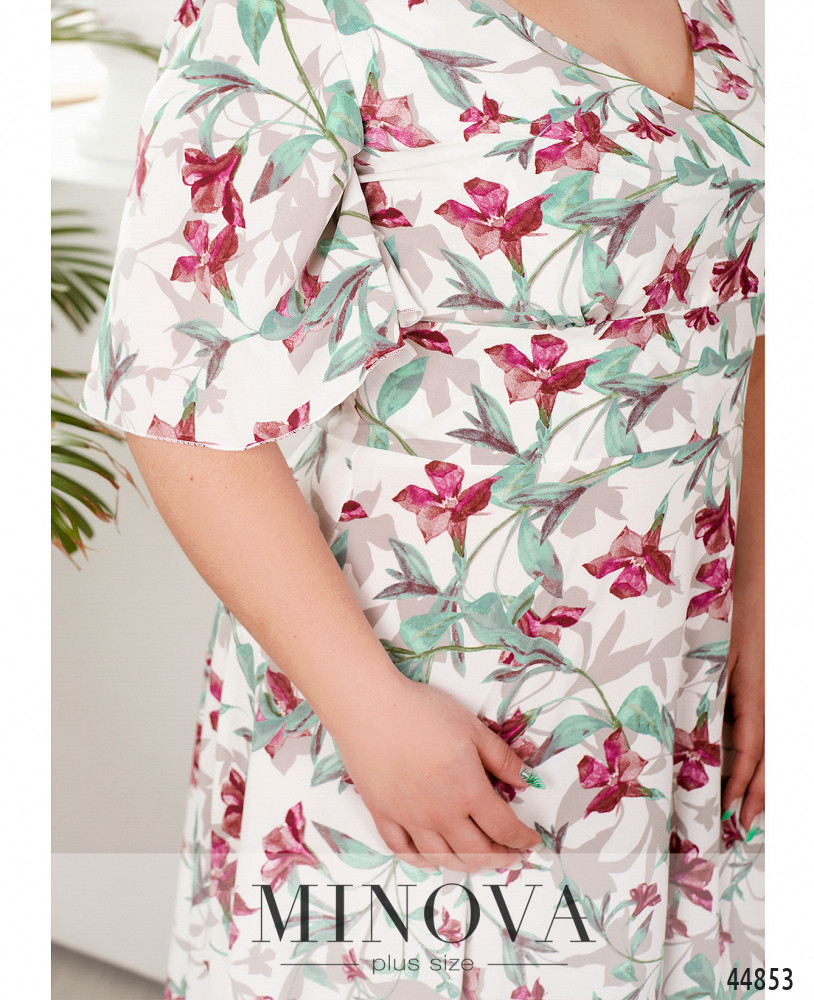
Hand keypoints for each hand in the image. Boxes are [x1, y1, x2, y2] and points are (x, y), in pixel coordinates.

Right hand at [331, 675, 541, 872]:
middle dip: (499, 857)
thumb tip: (528, 781)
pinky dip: (421, 861)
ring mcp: (409, 819)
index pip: (503, 828)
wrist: (370, 708)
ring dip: (466, 865)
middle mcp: (441, 814)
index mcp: (468, 791)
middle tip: (510, 856)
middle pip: (476, 851)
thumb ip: (503, 759)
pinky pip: (404, 851)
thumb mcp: (473, 729)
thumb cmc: (422, 712)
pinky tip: (431, 858)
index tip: (530, 842)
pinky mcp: (383, 815)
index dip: (522, 840)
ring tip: (478, 860)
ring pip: (443, 858)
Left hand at [723, 583, 763, 834]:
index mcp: (756, 697)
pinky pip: (763, 726)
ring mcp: (770, 694)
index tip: (733, 813)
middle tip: (744, 825)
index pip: (751, 754)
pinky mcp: (763, 686)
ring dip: (761, 776)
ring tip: (749, 805)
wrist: (757, 584)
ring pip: (770, 745)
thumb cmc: (733, 615)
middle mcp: (768, 700)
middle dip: (759, 793)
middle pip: (769, 757)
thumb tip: (695, 733)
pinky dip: (757, 751)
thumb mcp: (716, 656)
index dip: (744, 787)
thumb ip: (709, 692)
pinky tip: (745, 762)